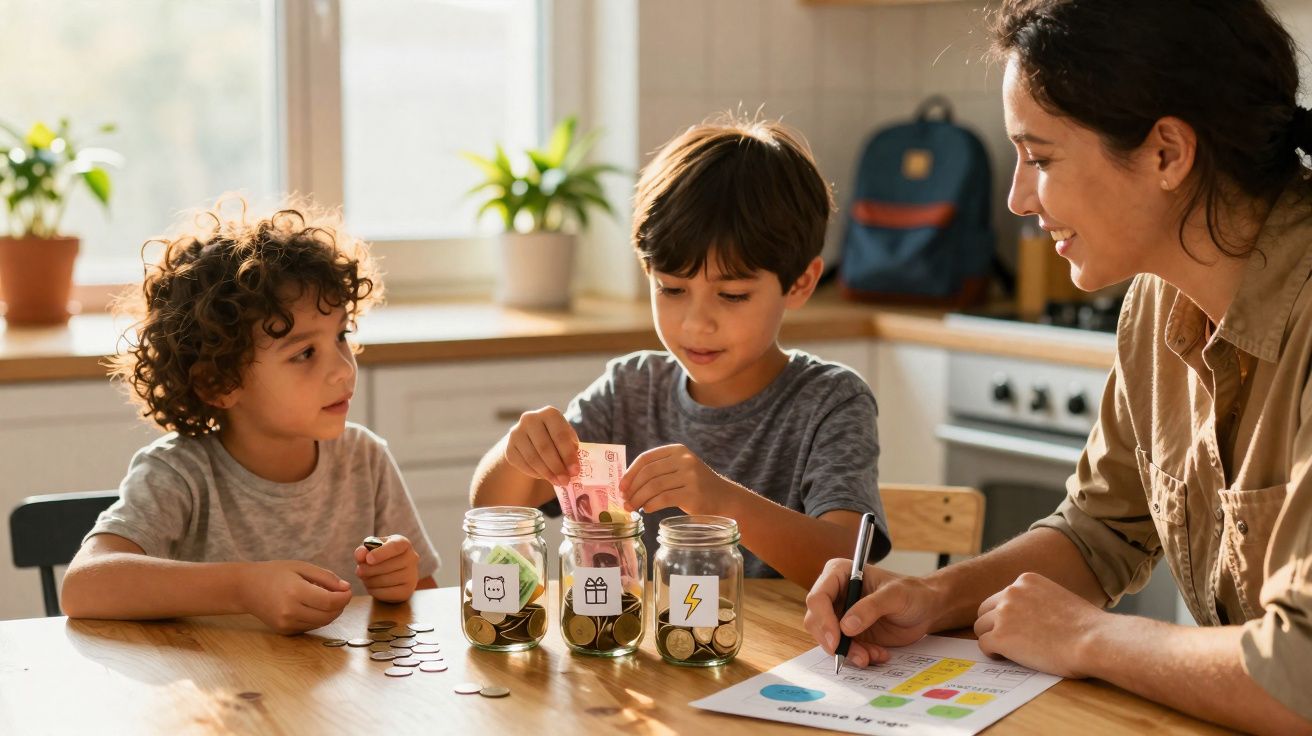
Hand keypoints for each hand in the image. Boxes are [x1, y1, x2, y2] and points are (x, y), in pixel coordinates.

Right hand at [239, 560, 351, 634]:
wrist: (246, 588)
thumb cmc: (274, 573)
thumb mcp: (301, 567)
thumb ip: (326, 577)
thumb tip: (346, 589)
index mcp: (295, 592)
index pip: (330, 602)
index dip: (344, 598)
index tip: (348, 591)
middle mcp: (290, 611)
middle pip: (329, 616)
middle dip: (340, 606)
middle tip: (340, 594)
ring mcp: (286, 624)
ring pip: (321, 623)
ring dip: (330, 613)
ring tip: (325, 597)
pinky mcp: (284, 631)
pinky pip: (310, 626)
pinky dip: (318, 617)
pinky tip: (312, 605)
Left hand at [354, 534, 420, 602]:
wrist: (392, 571)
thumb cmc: (380, 557)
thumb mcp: (371, 549)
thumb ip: (363, 550)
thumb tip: (360, 555)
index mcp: (404, 544)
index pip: (395, 547)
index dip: (381, 553)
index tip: (368, 559)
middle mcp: (412, 558)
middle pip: (389, 565)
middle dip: (369, 569)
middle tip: (359, 571)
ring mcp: (412, 575)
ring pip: (387, 580)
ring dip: (370, 580)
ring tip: (365, 578)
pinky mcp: (408, 591)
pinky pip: (387, 593)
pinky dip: (375, 591)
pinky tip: (371, 586)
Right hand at [504, 406, 578, 486]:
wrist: (530, 439)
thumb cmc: (555, 439)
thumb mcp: (566, 439)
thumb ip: (571, 450)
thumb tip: (573, 470)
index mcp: (549, 413)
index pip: (560, 435)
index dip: (568, 455)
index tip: (575, 471)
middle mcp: (530, 419)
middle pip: (545, 447)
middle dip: (557, 467)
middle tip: (566, 481)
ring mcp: (516, 433)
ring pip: (533, 458)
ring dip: (547, 473)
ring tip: (557, 482)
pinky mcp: (509, 448)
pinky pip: (523, 465)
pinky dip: (535, 473)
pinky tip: (544, 476)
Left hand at [619, 444, 734, 514]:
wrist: (725, 499)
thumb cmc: (696, 486)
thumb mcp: (680, 470)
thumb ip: (658, 471)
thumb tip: (626, 484)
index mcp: (678, 450)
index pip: (646, 458)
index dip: (630, 473)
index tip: (621, 486)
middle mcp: (685, 460)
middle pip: (648, 473)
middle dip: (633, 489)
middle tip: (624, 501)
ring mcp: (690, 476)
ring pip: (654, 487)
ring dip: (639, 499)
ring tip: (633, 507)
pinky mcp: (693, 494)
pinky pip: (663, 499)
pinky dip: (651, 505)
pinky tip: (647, 509)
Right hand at [803, 558, 938, 666]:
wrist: (925, 609)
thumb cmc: (912, 593)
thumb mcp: (895, 595)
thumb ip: (871, 607)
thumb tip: (846, 626)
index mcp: (839, 574)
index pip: (818, 597)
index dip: (823, 620)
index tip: (837, 640)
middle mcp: (834, 594)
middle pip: (816, 622)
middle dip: (835, 642)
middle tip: (859, 656)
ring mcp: (839, 615)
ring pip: (827, 639)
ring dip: (849, 652)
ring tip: (874, 655)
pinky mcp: (847, 633)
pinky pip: (843, 649)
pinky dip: (858, 656)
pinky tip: (878, 653)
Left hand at [975, 572, 1105, 677]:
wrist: (1094, 641)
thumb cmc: (1086, 627)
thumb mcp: (1058, 598)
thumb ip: (1036, 602)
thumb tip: (1024, 616)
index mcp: (1026, 580)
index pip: (1002, 597)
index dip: (1007, 615)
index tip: (1019, 627)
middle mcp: (1011, 592)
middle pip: (985, 610)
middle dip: (994, 625)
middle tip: (1011, 641)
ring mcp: (1003, 614)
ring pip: (980, 628)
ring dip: (993, 639)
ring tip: (1012, 651)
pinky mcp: (1000, 637)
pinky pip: (984, 645)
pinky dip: (993, 654)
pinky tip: (1008, 658)